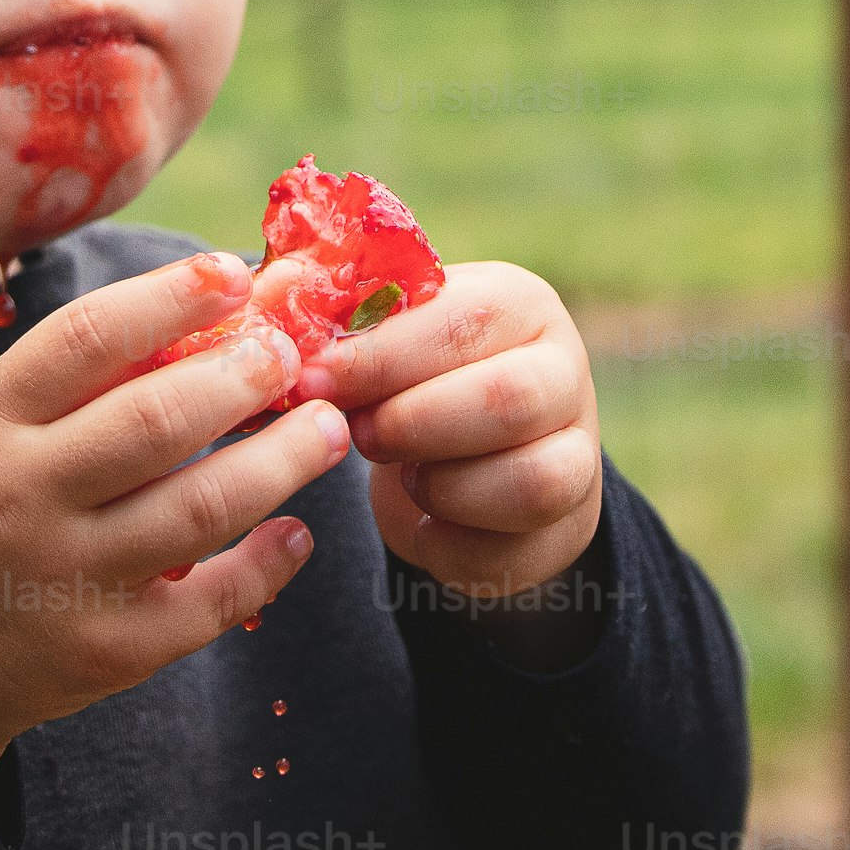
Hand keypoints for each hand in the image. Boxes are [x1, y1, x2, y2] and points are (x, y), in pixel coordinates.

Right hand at [0, 252, 347, 786]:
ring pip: (201, 510)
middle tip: (291, 354)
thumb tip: (218, 300)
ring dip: (282, 461)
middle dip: (243, 376)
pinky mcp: (108, 651)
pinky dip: (268, 563)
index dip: (170, 298)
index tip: (233, 272)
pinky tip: (295, 531)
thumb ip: (81, 373)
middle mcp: (26, 497)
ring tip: (326, 428)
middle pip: (157, 422)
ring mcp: (68, 580)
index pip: (86, 338)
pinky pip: (211, 604)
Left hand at [312, 261, 605, 637]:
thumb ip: (332, 315)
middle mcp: (564, 372)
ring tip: (401, 473)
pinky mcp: (564, 530)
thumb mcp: (382, 332)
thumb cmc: (412, 376)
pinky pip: (506, 552)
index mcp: (518, 303)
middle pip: (507, 400)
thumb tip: (271, 297)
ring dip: (442, 486)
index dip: (381, 356)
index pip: (461, 319)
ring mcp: (578, 456)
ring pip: (531, 482)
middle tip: (356, 434)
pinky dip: (444, 544)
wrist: (472, 452)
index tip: (313, 379)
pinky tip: (419, 516)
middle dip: (413, 423)